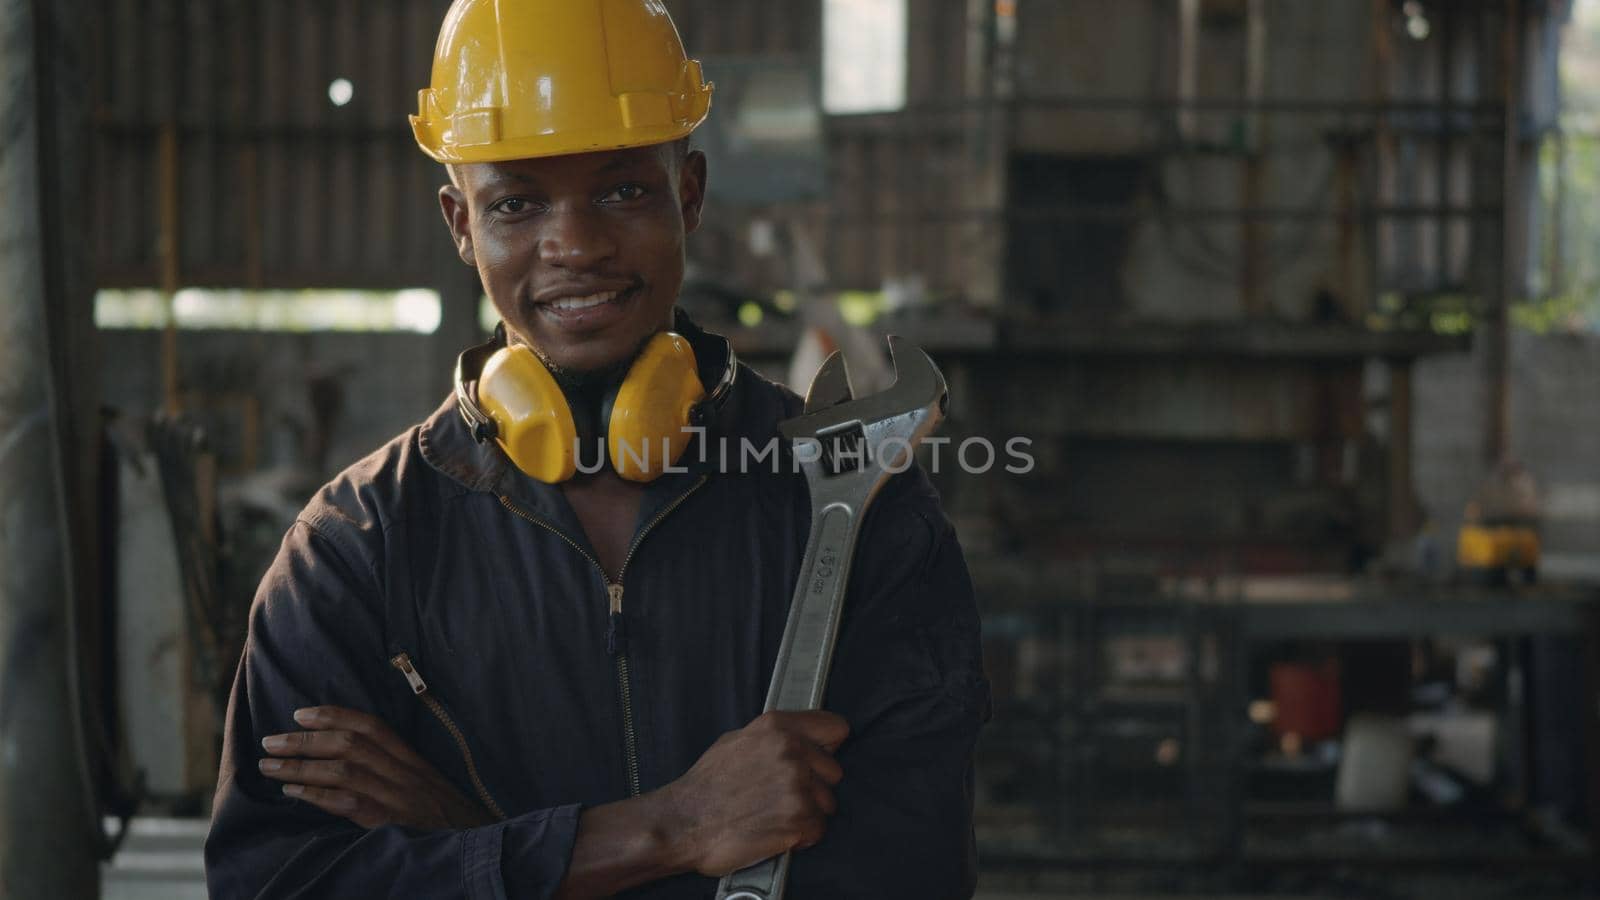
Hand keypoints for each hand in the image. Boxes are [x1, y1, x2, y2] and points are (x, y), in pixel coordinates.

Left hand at [259, 706, 496, 829]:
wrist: (478, 845)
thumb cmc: (448, 819)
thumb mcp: (427, 787)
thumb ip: (396, 771)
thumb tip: (352, 760)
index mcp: (413, 761)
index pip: (372, 726)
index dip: (334, 715)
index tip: (300, 713)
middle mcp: (405, 773)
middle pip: (351, 744)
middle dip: (306, 739)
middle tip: (271, 740)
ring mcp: (399, 798)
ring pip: (344, 770)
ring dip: (301, 765)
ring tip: (270, 765)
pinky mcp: (391, 823)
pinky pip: (349, 803)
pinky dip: (317, 795)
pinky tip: (292, 792)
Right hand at [658, 710, 848, 876]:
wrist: (685, 823)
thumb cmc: (707, 787)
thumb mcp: (736, 741)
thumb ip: (774, 736)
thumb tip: (800, 737)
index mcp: (777, 727)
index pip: (835, 727)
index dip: (828, 746)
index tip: (821, 757)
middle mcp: (791, 751)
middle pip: (834, 771)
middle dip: (815, 786)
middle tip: (784, 795)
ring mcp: (797, 784)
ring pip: (828, 802)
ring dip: (808, 812)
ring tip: (776, 814)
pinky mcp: (799, 817)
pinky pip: (818, 828)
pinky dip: (802, 836)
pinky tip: (777, 830)